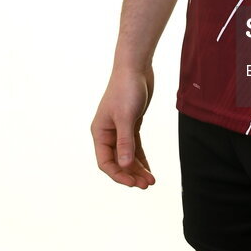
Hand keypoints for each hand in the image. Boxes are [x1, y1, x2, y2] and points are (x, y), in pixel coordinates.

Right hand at [90, 66, 155, 188]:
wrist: (135, 66)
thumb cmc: (127, 88)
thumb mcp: (126, 116)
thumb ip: (125, 141)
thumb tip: (125, 165)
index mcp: (100, 132)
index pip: (106, 162)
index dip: (118, 175)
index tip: (133, 183)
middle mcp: (107, 133)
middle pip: (117, 161)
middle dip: (131, 174)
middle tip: (147, 184)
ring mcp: (119, 129)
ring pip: (127, 155)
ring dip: (137, 168)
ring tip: (151, 181)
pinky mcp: (131, 123)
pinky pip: (134, 146)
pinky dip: (141, 157)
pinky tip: (149, 168)